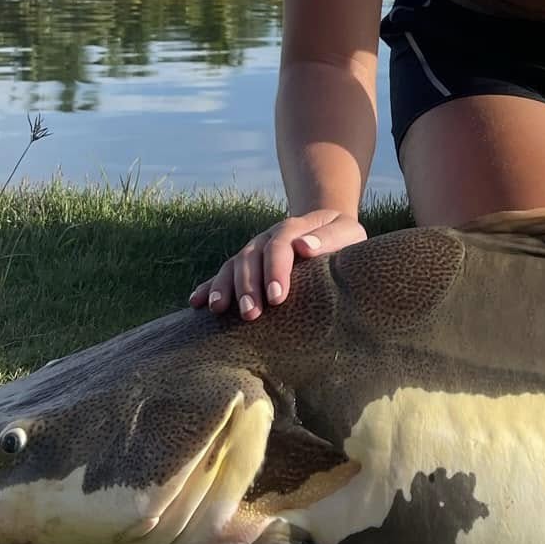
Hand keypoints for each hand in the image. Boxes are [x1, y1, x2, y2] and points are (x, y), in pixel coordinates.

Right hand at [189, 210, 366, 320]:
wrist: (327, 229)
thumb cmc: (344, 238)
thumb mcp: (348, 233)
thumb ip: (330, 238)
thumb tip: (304, 246)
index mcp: (293, 228)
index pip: (280, 245)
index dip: (276, 269)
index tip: (278, 297)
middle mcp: (267, 238)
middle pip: (250, 257)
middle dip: (248, 286)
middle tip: (251, 314)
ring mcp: (253, 251)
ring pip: (232, 265)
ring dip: (225, 287)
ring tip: (219, 310)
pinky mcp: (245, 266)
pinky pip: (222, 275)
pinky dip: (208, 287)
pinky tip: (196, 303)